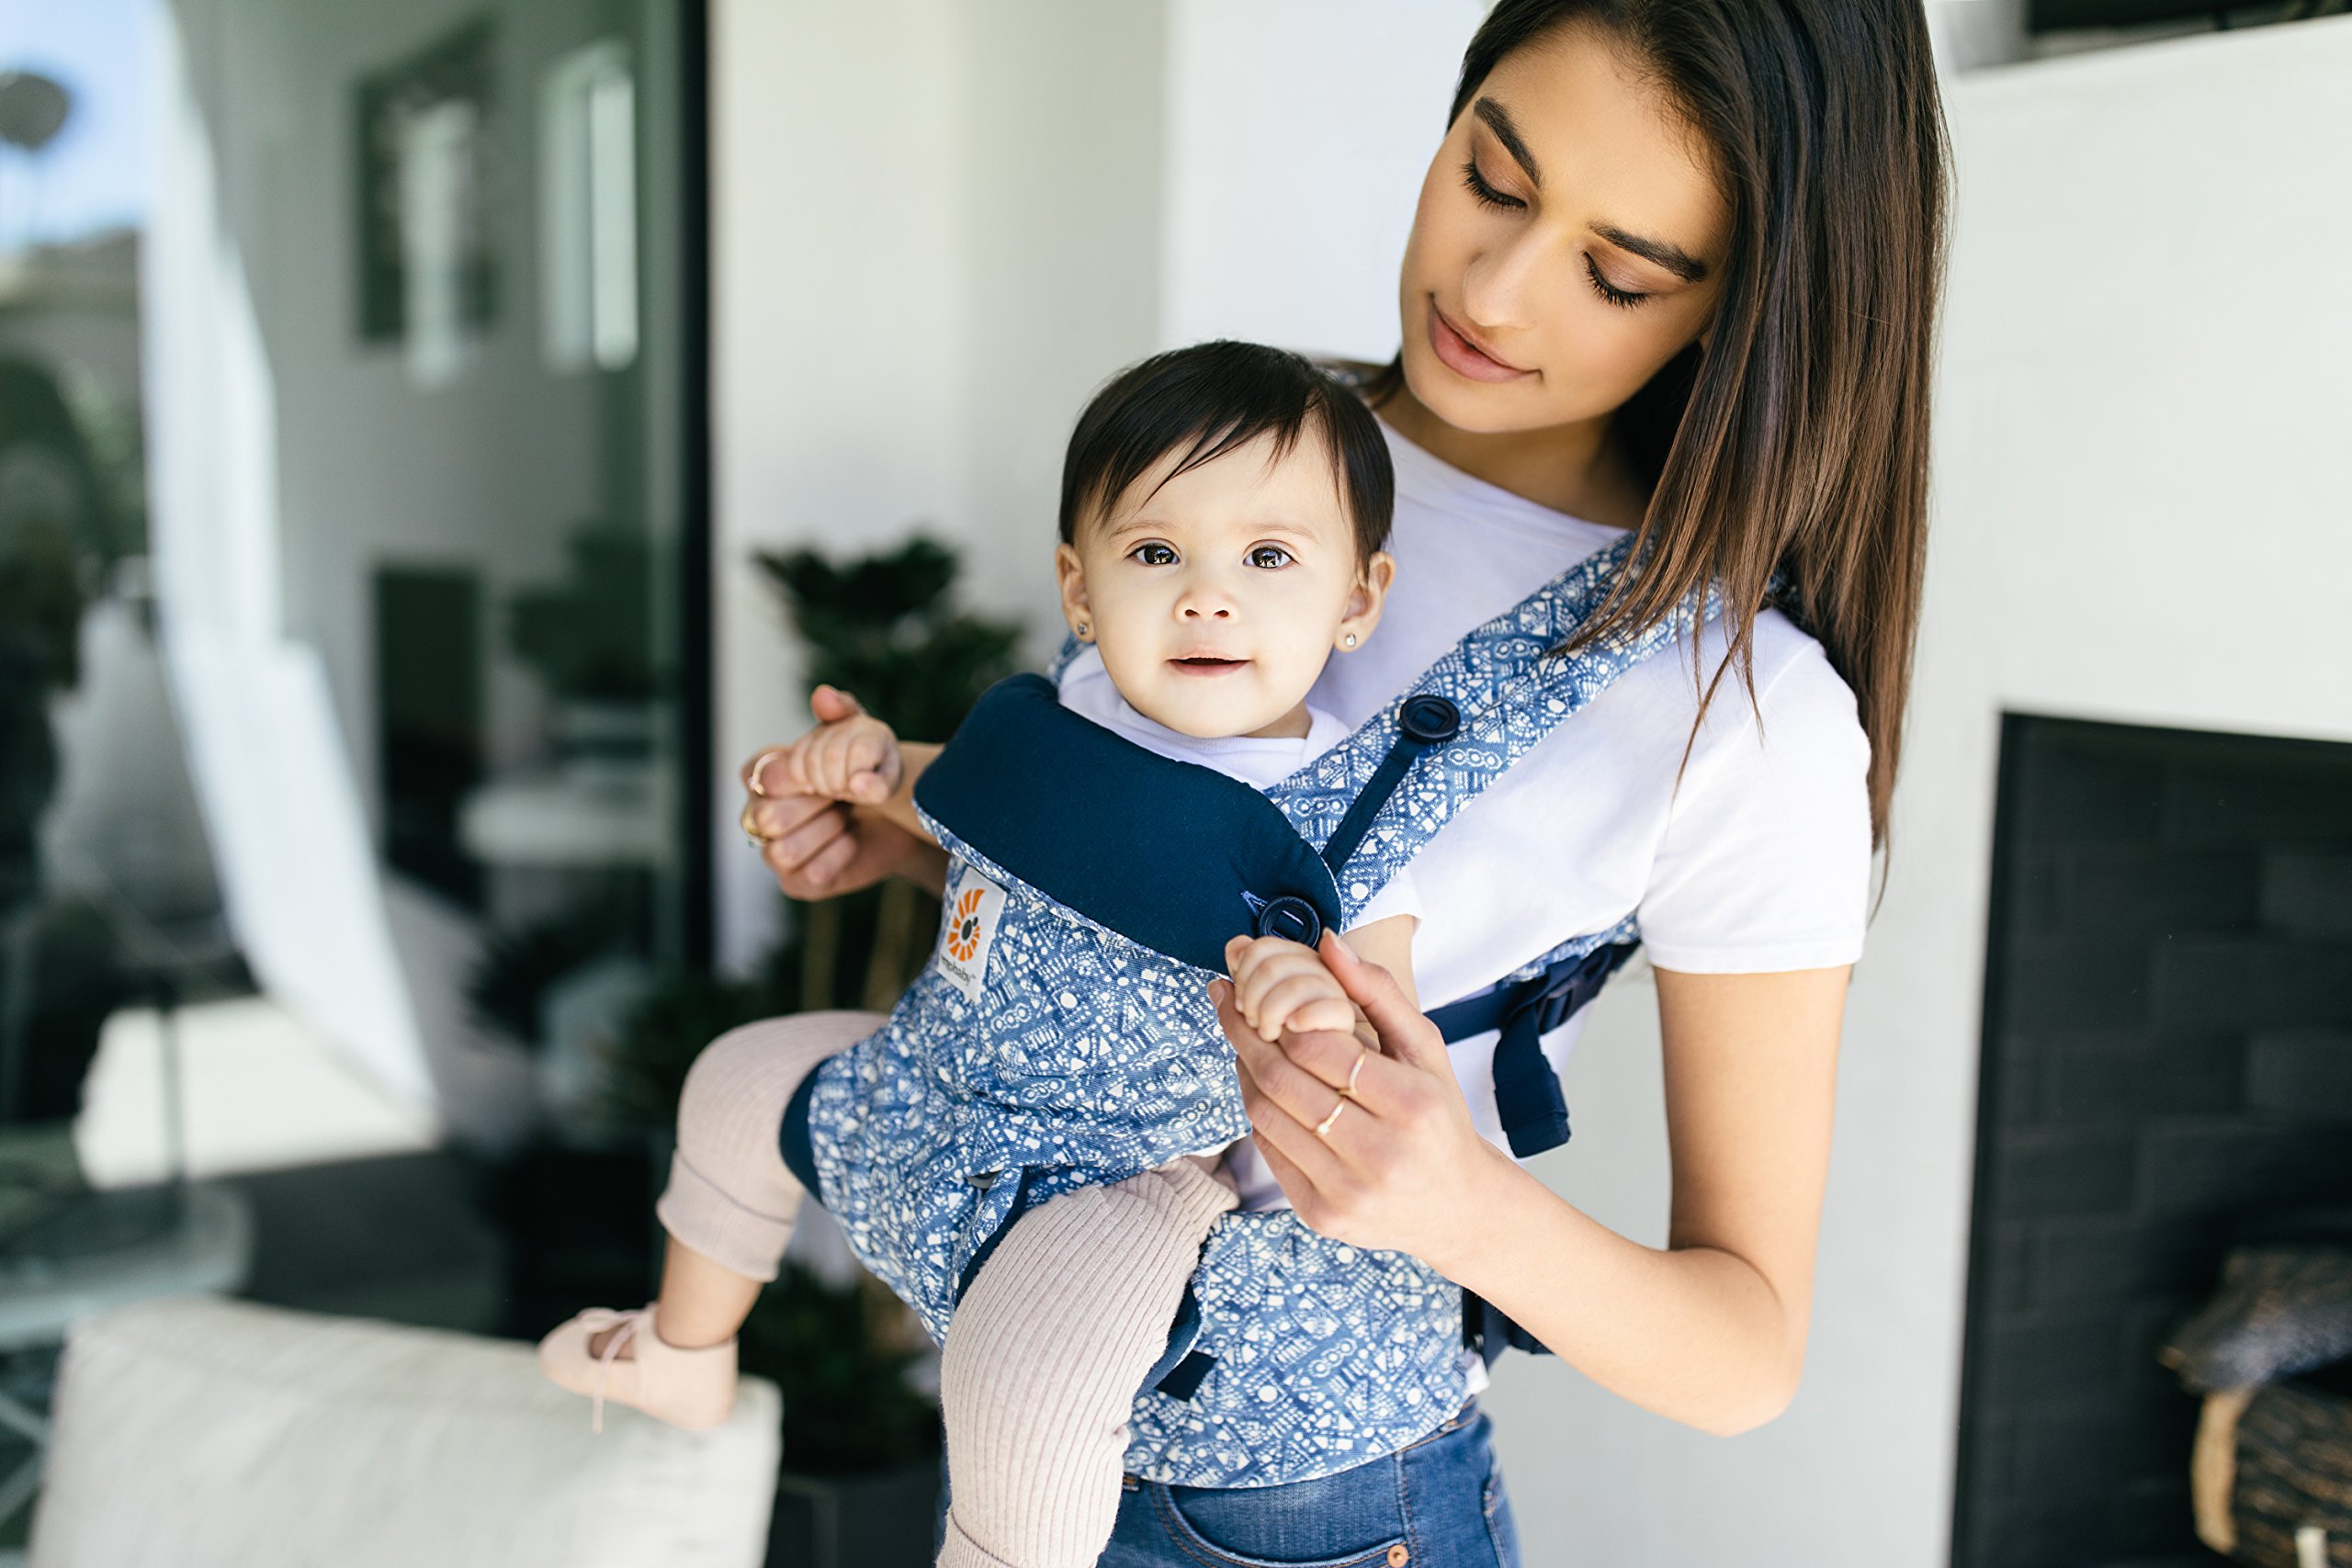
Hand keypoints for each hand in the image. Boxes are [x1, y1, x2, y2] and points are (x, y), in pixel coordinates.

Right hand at [741, 686, 929, 897]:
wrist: (902, 818)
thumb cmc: (869, 772)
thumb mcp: (864, 736)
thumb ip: (844, 713)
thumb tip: (823, 695)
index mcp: (764, 776)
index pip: (757, 775)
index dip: (796, 776)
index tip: (829, 772)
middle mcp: (760, 815)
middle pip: (767, 817)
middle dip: (815, 806)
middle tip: (844, 797)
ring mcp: (775, 852)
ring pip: (781, 851)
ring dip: (826, 831)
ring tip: (848, 817)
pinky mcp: (797, 883)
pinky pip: (807, 875)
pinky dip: (837, 856)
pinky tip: (853, 840)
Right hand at [772, 688, 901, 805]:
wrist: (864, 771)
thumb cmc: (877, 780)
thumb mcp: (886, 788)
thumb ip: (878, 788)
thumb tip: (856, 784)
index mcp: (876, 733)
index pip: (861, 752)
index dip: (857, 777)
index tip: (860, 786)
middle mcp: (851, 723)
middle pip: (833, 756)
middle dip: (837, 783)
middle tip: (844, 791)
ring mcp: (826, 729)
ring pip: (811, 758)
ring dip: (821, 783)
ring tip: (833, 789)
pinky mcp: (805, 739)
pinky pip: (794, 760)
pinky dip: (802, 778)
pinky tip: (813, 786)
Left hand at [1211, 930, 1503, 1271]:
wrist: (1456, 1206)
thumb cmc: (1439, 1114)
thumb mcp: (1425, 1049)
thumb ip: (1378, 992)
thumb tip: (1326, 941)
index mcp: (1412, 1105)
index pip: (1322, 1050)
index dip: (1285, 1018)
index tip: (1265, 992)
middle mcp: (1381, 1154)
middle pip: (1284, 1082)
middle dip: (1245, 1033)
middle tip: (1226, 1000)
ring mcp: (1348, 1191)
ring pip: (1266, 1115)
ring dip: (1244, 1069)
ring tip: (1241, 1038)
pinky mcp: (1321, 1215)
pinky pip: (1267, 1149)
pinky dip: (1257, 1110)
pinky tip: (1260, 1084)